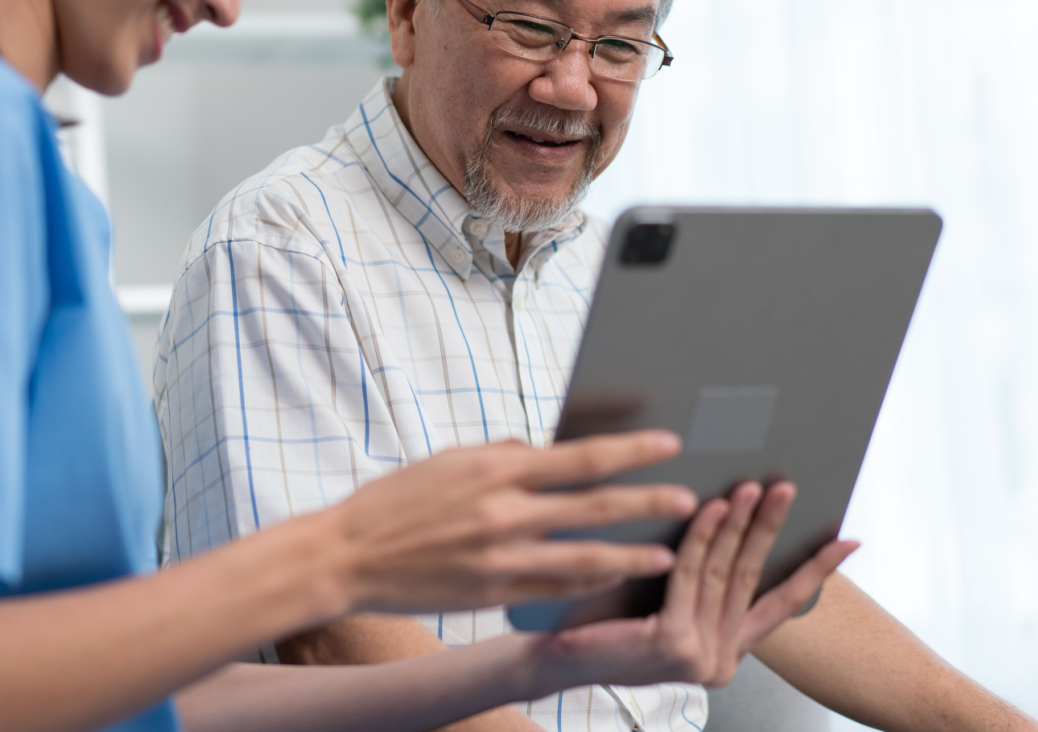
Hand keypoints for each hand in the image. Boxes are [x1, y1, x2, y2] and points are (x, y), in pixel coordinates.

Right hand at [318, 432, 697, 614]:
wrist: (348, 553)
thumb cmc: (396, 501)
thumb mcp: (450, 460)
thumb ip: (502, 456)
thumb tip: (542, 451)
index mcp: (496, 468)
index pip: (580, 456)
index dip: (631, 450)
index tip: (668, 443)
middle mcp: (505, 511)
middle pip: (594, 505)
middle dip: (647, 500)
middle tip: (688, 498)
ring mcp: (501, 557)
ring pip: (584, 556)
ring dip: (631, 553)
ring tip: (666, 554)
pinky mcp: (493, 594)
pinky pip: (554, 589)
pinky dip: (588, 585)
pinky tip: (614, 581)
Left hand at [527, 480, 857, 692]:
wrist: (556, 656)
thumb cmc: (604, 623)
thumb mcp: (666, 605)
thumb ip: (699, 581)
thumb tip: (728, 521)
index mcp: (726, 649)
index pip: (780, 606)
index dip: (816, 572)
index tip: (849, 542)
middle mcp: (721, 659)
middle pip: (752, 578)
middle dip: (772, 528)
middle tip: (787, 487)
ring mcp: (700, 655)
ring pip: (724, 573)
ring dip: (740, 524)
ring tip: (750, 488)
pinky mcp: (674, 643)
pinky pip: (690, 576)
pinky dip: (702, 538)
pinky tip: (710, 508)